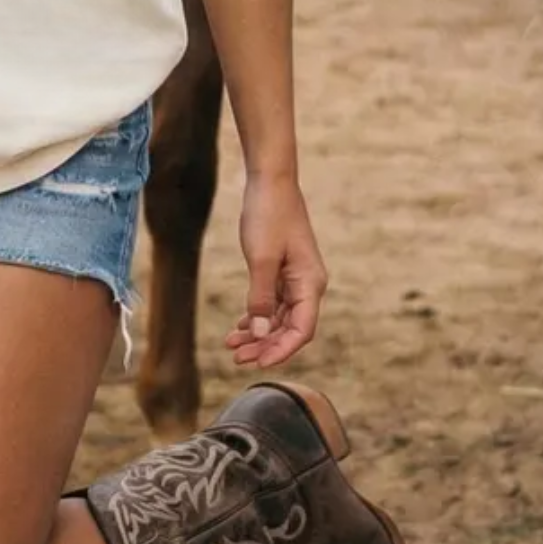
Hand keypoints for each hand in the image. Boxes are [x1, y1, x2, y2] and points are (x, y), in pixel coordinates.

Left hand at [226, 173, 327, 369]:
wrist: (270, 180)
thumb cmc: (268, 215)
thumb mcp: (261, 259)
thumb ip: (261, 299)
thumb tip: (261, 335)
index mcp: (310, 284)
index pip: (302, 331)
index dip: (281, 351)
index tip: (257, 363)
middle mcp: (308, 285)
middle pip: (290, 328)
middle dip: (265, 346)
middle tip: (236, 359)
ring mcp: (296, 278)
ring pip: (280, 318)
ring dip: (258, 334)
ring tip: (232, 347)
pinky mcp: (283, 270)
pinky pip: (273, 303)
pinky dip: (257, 316)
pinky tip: (239, 328)